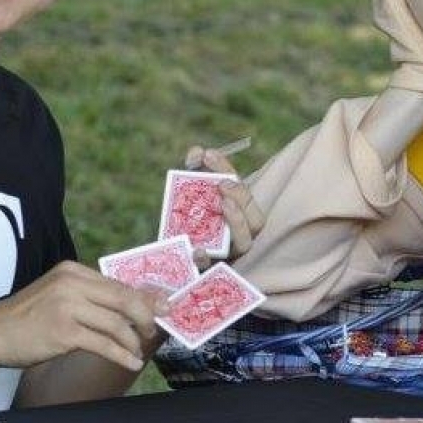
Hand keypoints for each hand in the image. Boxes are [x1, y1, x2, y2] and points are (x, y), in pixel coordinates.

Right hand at [0, 261, 157, 372]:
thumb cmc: (27, 318)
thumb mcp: (58, 296)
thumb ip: (89, 297)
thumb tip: (131, 306)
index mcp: (72, 271)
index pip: (118, 283)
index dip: (144, 298)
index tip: (163, 308)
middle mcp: (71, 284)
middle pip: (124, 299)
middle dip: (146, 317)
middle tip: (154, 331)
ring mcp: (67, 307)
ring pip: (116, 323)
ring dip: (133, 341)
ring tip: (138, 352)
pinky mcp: (63, 332)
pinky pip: (104, 344)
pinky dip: (121, 355)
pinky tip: (129, 363)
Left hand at [182, 146, 265, 262]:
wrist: (168, 255)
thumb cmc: (187, 221)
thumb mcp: (191, 193)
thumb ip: (195, 171)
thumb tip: (197, 151)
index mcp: (239, 216)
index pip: (243, 192)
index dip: (227, 170)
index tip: (208, 154)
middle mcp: (240, 236)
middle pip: (254, 218)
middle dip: (241, 196)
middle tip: (221, 182)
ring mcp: (227, 256)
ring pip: (245, 243)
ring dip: (238, 221)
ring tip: (223, 204)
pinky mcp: (207, 271)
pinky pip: (212, 267)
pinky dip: (204, 257)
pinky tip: (195, 248)